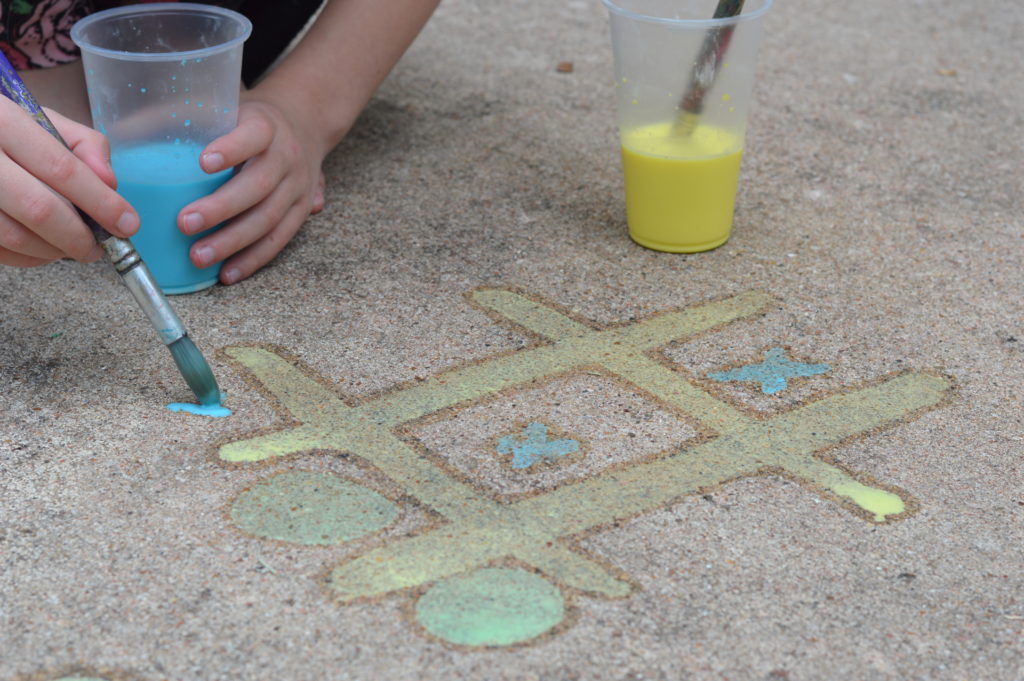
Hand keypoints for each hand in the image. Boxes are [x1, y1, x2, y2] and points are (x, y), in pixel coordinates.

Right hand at [0, 98, 139, 266]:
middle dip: (80, 237)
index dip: (101, 203)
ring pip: (17, 236)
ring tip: (73, 246)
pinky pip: (1, 251)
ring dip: (56, 250)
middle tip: (99, 247)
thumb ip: (86, 145)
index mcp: (5, 122)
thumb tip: (110, 183)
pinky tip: (45, 247)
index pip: (62, 169)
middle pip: (40, 209)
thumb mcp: (46, 121)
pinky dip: (30, 257)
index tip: (128, 224)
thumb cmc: (9, 131)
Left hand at [176, 95, 327, 284]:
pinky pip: (278, 239)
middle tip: (184, 223)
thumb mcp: (223, 107)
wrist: (304, 126)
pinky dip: (252, 259)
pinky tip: (227, 273)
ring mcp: (298, 187)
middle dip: (222, 208)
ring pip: (268, 218)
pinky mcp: (301, 211)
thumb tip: (120, 135)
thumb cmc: (248, 120)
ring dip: (233, 241)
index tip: (203, 162)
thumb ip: (180, 118)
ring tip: (199, 256)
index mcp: (266, 126)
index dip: (231, 149)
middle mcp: (287, 157)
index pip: (253, 136)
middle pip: (259, 186)